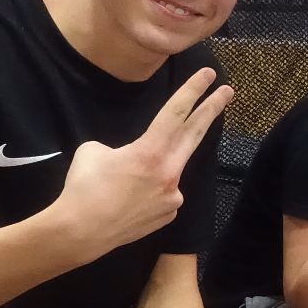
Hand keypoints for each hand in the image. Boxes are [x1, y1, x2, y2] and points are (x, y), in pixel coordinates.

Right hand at [53, 68, 229, 257]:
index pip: (176, 113)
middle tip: (228, 91)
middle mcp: (169, 173)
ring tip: (121, 185)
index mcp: (150, 152)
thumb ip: (122, 148)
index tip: (209, 75)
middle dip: (212, 110)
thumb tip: (131, 158)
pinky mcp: (170, 214)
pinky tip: (126, 202)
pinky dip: (147, 193)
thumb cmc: (83, 187)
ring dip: (152, 170)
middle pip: (194, 133)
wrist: (80, 231)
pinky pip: (162, 195)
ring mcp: (173, 196)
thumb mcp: (94, 150)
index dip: (193, 91)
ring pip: (168, 171)